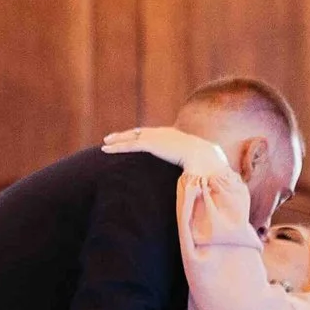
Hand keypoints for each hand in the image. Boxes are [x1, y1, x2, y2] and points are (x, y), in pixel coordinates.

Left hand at [102, 126, 230, 177]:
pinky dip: (116, 147)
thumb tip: (196, 177)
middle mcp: (162, 132)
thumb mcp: (197, 162)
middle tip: (112, 137)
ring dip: (117, 140)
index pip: (152, 133)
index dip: (140, 135)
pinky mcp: (150, 144)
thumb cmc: (204, 161)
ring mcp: (155, 137)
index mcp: (172, 135)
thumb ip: (192, 167)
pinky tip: (105, 149)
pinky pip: (129, 145)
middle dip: (124, 135)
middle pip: (138, 132)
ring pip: (130, 137)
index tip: (133, 137)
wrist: (203, 155)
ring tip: (105, 143)